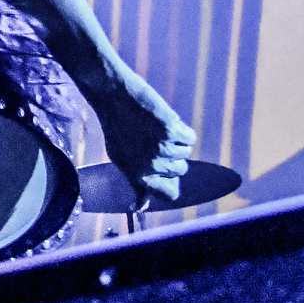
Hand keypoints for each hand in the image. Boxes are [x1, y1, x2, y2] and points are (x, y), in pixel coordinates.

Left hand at [89, 63, 195, 201]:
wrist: (113, 95)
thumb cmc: (117, 126)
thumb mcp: (120, 158)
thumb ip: (136, 183)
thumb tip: (141, 207)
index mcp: (137, 175)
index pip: (169, 194)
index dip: (172, 182)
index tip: (168, 174)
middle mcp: (151, 166)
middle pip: (181, 170)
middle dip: (172, 156)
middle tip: (152, 139)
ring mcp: (162, 149)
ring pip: (186, 152)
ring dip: (175, 140)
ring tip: (153, 128)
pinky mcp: (172, 132)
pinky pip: (189, 138)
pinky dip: (181, 129)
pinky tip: (163, 121)